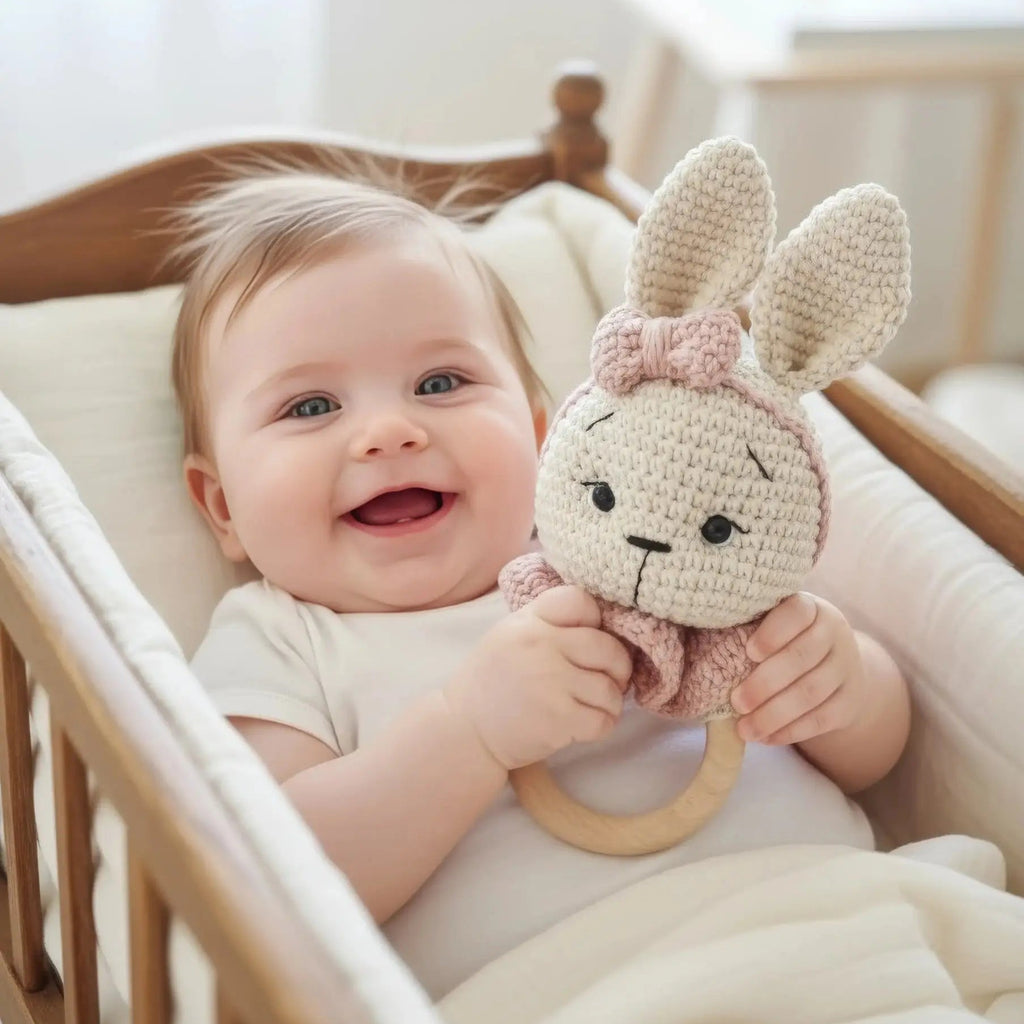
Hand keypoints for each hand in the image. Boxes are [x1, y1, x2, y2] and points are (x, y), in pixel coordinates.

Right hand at [443, 586, 632, 769]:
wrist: (465, 729)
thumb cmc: (493, 681)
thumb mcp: (511, 635)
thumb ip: (548, 624)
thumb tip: (602, 625)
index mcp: (529, 621)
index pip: (580, 600)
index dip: (595, 619)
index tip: (589, 640)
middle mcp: (541, 645)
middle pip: (607, 648)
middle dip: (617, 667)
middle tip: (610, 680)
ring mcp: (551, 682)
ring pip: (610, 689)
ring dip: (610, 702)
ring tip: (594, 706)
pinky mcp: (558, 719)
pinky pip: (603, 720)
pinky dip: (602, 725)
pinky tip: (586, 724)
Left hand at [729, 593, 865, 745]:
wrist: (836, 666)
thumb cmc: (785, 641)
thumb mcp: (771, 625)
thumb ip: (748, 629)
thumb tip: (702, 647)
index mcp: (811, 607)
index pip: (798, 612)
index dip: (774, 632)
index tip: (749, 651)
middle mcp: (835, 633)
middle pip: (802, 657)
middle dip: (766, 683)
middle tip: (736, 702)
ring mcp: (847, 668)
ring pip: (812, 693)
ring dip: (774, 714)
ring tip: (745, 729)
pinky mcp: (850, 702)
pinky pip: (822, 719)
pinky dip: (791, 731)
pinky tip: (766, 738)